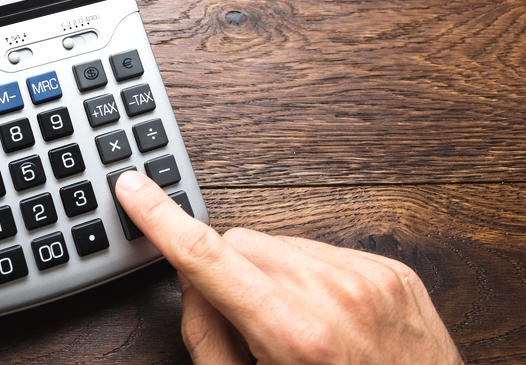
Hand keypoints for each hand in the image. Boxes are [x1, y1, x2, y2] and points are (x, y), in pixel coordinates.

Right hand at [115, 171, 462, 364]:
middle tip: (246, 326)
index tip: (133, 187)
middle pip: (240, 244)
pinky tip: (329, 320)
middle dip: (229, 275)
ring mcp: (370, 277)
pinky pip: (323, 251)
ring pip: (280, 244)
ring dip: (273, 277)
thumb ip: (208, 338)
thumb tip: (191, 282)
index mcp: (295, 335)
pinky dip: (312, 278)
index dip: (162, 219)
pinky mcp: (393, 271)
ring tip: (300, 331)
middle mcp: (335, 294)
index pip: (208, 257)